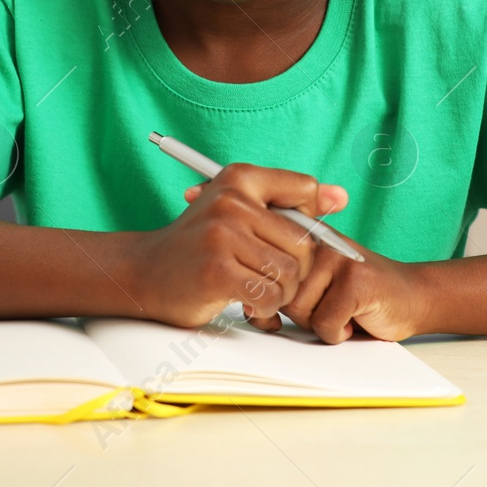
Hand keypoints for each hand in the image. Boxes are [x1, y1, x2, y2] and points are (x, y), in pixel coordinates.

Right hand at [123, 164, 348, 329]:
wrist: (144, 272)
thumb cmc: (199, 245)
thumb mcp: (238, 211)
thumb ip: (289, 203)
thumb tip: (342, 197)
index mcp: (239, 178)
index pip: (306, 188)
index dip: (309, 220)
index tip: (290, 241)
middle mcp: (231, 200)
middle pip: (304, 240)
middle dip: (296, 270)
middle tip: (271, 279)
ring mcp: (222, 236)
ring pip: (289, 273)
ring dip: (280, 294)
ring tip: (259, 293)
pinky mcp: (217, 271)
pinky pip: (270, 296)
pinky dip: (266, 309)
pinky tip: (248, 305)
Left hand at [274, 245, 426, 344]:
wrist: (411, 296)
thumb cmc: (356, 297)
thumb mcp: (313, 286)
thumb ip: (281, 287)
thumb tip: (247, 304)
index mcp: (302, 237)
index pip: (263, 271)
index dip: (271, 297)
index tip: (289, 305)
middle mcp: (316, 242)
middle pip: (280, 295)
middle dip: (302, 314)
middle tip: (328, 306)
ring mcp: (338, 258)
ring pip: (300, 311)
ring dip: (322, 323)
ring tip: (343, 309)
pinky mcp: (357, 281)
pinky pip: (325, 323)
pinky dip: (339, 332)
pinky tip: (356, 318)